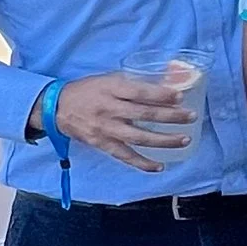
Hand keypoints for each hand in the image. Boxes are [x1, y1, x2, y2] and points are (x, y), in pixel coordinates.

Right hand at [41, 74, 195, 172]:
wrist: (55, 108)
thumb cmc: (87, 90)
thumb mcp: (108, 79)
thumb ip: (132, 83)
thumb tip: (164, 83)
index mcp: (111, 89)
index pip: (140, 92)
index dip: (161, 94)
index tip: (180, 96)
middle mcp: (109, 109)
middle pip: (144, 115)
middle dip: (170, 117)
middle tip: (191, 116)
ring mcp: (105, 129)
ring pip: (138, 137)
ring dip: (164, 141)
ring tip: (184, 140)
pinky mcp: (101, 144)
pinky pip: (124, 156)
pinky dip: (142, 163)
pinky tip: (159, 166)